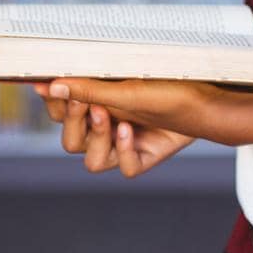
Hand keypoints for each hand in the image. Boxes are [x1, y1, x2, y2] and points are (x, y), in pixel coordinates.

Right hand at [33, 81, 196, 177]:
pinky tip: (131, 130)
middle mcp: (106, 129)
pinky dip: (126, 150)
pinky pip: (126, 168)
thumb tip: (50, 85)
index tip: (48, 87)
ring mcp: (124, 147)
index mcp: (95, 107)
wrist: (204, 100)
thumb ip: (86, 88)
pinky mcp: (143, 158)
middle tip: (83, 103)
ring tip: (110, 116)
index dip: (54, 106)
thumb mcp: (123, 86)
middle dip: (74, 123)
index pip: (60, 114)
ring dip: (98, 139)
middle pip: (70, 142)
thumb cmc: (164, 84)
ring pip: (93, 162)